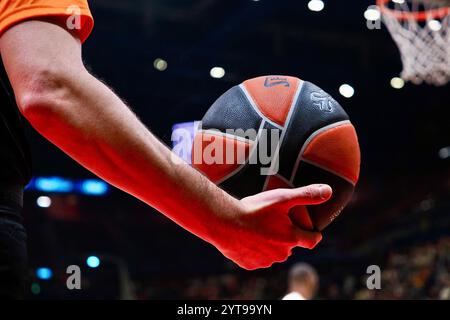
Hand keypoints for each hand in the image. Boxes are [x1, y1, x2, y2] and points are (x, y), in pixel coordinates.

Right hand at [214, 184, 331, 269]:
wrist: (224, 222)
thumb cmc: (254, 209)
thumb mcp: (282, 198)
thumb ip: (306, 195)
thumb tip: (329, 191)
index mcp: (290, 238)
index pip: (311, 240)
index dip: (314, 235)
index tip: (314, 233)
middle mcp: (280, 254)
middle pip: (289, 246)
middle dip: (285, 236)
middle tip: (273, 222)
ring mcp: (264, 261)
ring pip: (273, 253)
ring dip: (270, 244)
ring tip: (258, 228)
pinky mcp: (249, 264)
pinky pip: (257, 258)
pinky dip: (255, 250)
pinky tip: (248, 238)